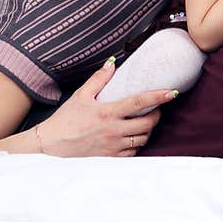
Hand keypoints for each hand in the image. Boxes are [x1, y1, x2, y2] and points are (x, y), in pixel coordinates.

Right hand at [35, 59, 177, 156]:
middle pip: (148, 124)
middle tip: (155, 109)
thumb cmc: (66, 119)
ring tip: (145, 122)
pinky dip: (137, 144)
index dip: (158, 97)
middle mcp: (113, 131)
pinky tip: (133, 137)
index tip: (172, 92)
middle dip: (156, 115)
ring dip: (148, 130)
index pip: (140, 102)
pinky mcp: (110, 158)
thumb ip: (98, 79)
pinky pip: (133, 152)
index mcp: (107, 112)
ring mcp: (113, 147)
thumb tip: (112, 63)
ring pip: (143, 139)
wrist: (50, 145)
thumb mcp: (80, 95)